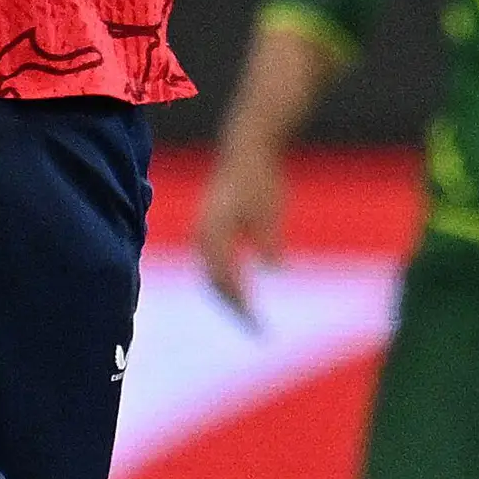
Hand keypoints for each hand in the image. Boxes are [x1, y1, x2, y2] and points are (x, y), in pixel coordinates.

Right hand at [195, 142, 288, 324]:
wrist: (246, 149)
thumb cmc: (261, 178)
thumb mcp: (270, 208)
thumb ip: (269, 239)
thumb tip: (276, 268)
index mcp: (215, 231)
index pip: (225, 279)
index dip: (240, 304)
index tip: (257, 322)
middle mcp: (203, 235)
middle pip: (214, 283)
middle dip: (234, 308)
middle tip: (256, 329)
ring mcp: (203, 234)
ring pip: (211, 277)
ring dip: (228, 299)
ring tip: (249, 317)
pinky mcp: (208, 232)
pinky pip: (213, 266)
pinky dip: (226, 283)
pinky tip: (243, 293)